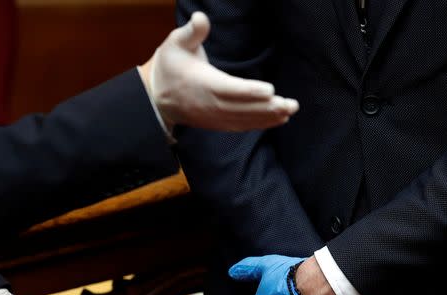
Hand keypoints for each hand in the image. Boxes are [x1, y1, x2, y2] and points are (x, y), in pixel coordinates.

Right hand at [140, 12, 298, 131]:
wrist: (156, 97)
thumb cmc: (170, 66)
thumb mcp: (175, 43)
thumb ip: (191, 32)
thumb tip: (200, 18)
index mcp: (202, 83)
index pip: (229, 89)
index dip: (249, 91)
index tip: (270, 90)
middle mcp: (210, 104)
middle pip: (242, 108)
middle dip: (267, 107)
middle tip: (290, 104)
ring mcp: (214, 117)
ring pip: (244, 119)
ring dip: (268, 117)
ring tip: (289, 111)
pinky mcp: (217, 123)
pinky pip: (241, 125)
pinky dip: (260, 124)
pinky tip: (278, 120)